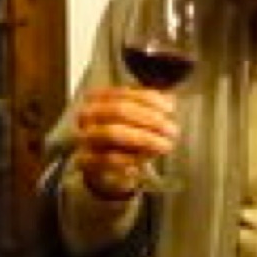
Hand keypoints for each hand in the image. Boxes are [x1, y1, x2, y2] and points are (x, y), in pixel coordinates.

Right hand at [68, 85, 178, 200]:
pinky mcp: (86, 160)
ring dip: (144, 138)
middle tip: (172, 130)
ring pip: (113, 133)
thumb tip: (170, 101)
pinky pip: (110, 158)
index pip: (124, 93)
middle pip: (119, 110)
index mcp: (96, 97)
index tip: (170, 109)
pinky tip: (148, 159)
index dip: (149, 99)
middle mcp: (86, 114)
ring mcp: (84, 137)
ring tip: (165, 145)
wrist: (100, 163)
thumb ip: (149, 107)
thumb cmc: (121, 134)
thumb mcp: (134, 117)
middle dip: (150, 119)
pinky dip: (132, 158)